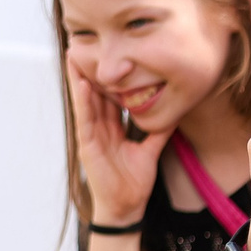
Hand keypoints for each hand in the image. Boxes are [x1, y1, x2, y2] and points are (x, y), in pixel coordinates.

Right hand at [65, 64, 167, 224]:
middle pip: (95, 93)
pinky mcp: (86, 144)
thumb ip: (158, 131)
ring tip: (75, 53)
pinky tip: (82, 83)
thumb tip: (174, 114)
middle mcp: (99, 127)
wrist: (126, 207)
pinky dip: (83, 100)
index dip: (110, 77)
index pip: (110, 96)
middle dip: (92, 70)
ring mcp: (91, 135)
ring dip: (80, 77)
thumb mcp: (149, 150)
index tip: (113, 55)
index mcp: (112, 127)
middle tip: (88, 43)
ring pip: (86, 101)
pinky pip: (84, 118)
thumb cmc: (134, 182)